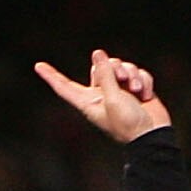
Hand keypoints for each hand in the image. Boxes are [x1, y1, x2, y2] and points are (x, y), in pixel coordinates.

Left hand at [36, 50, 172, 143]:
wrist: (152, 135)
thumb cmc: (128, 123)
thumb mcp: (113, 98)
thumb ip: (105, 75)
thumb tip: (97, 54)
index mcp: (88, 102)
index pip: (65, 87)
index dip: (52, 76)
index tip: (38, 66)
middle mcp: (101, 95)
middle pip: (100, 67)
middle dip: (114, 67)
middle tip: (123, 79)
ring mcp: (118, 91)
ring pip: (122, 67)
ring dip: (132, 75)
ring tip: (136, 90)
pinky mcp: (135, 89)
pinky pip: (137, 73)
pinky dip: (143, 81)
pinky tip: (145, 95)